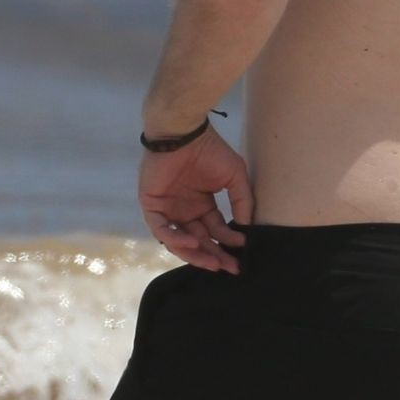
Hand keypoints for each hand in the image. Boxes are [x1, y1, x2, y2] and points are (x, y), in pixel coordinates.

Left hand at [138, 127, 253, 272]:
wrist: (184, 132)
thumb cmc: (210, 150)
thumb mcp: (234, 178)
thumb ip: (242, 202)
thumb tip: (247, 229)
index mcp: (201, 205)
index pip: (215, 231)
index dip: (228, 243)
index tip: (243, 252)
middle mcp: (184, 210)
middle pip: (199, 241)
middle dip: (214, 255)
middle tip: (230, 268)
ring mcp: (167, 208)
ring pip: (179, 240)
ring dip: (195, 253)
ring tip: (213, 262)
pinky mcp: (151, 204)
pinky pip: (161, 228)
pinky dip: (175, 238)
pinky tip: (193, 242)